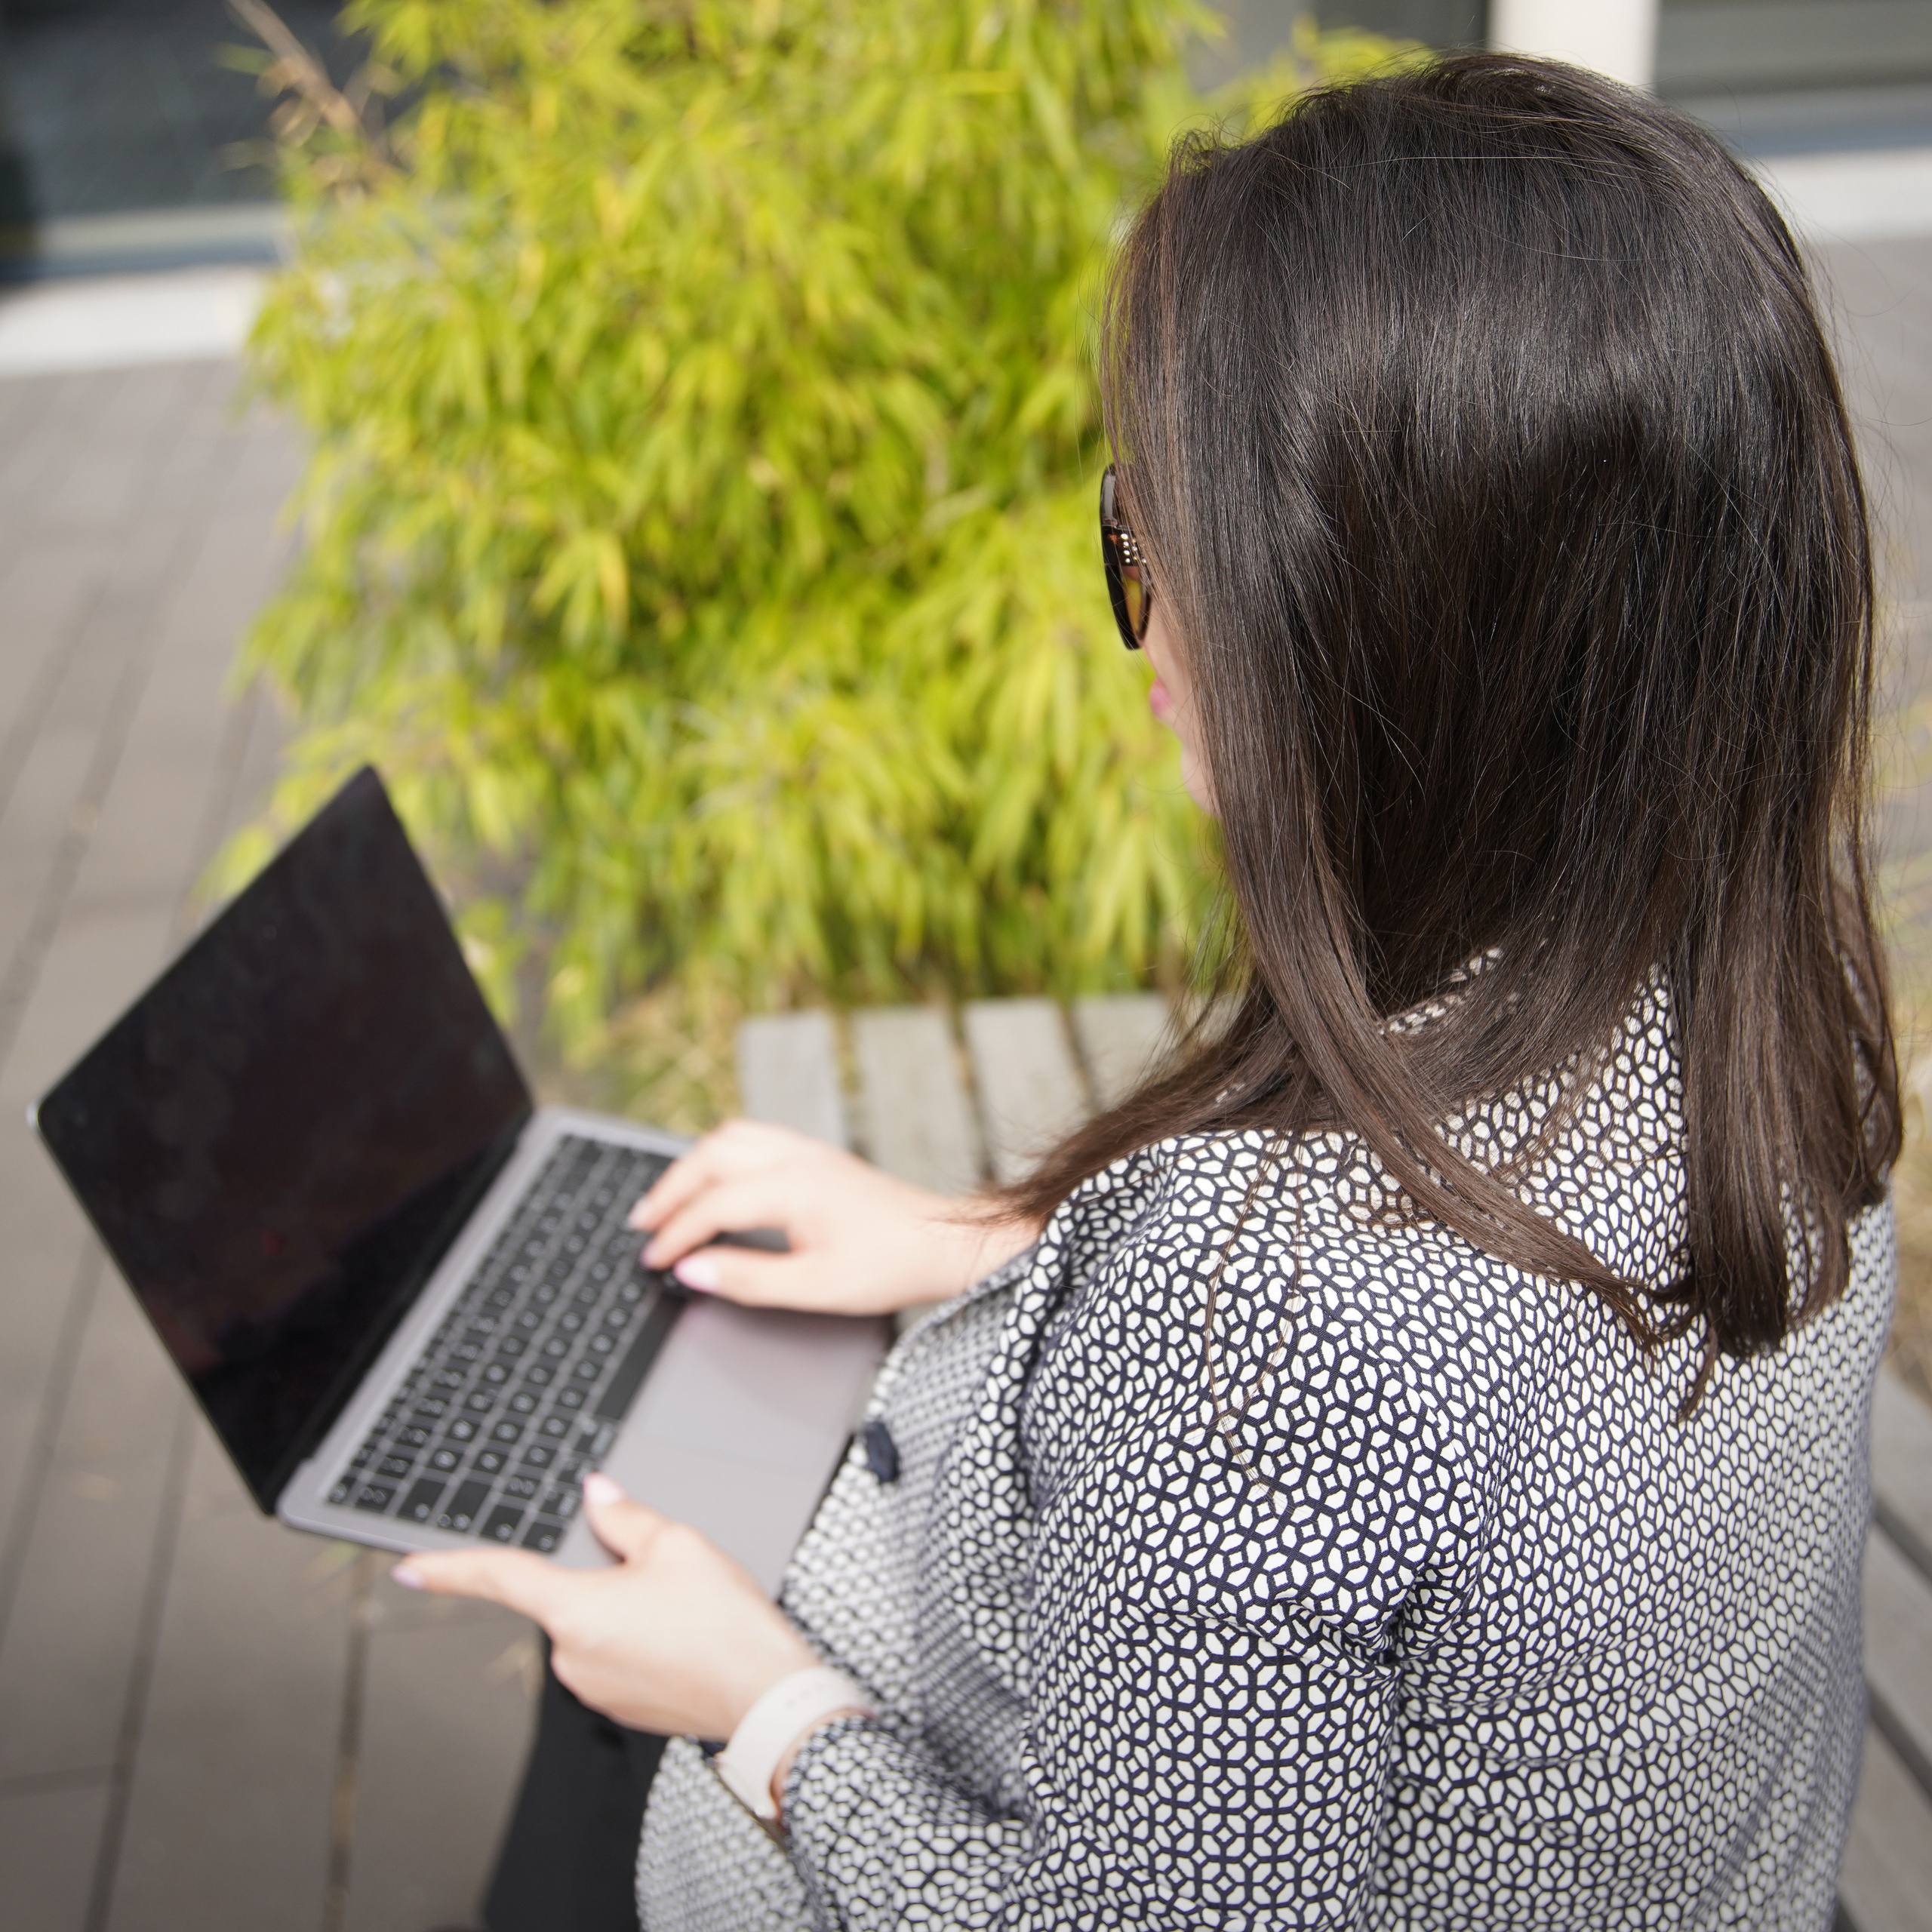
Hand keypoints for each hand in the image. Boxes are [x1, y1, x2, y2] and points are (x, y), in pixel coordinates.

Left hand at [393, 1473, 817, 1738]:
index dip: (449, 1569)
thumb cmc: (724, 1624)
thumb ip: (625, 1516)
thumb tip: (596, 1496)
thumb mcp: (677, 1545)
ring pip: (596, 1625)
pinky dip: (642, 1638)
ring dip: (628, 1608)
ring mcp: (595, 1686)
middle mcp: (573, 1656)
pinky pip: (616, 1656)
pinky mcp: (621, 1705)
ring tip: (687, 1608)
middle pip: (568, 1595)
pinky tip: (685, 1635)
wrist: (766, 1697)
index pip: (499, 1578)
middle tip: (666, 1575)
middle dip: (606, 1576)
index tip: (409, 1568)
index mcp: (574, 1610)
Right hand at [629, 1120, 1036, 1316]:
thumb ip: (747, 1278)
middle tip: (642, 1224)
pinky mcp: (818, 1156)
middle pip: (711, 1156)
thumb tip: (693, 1270)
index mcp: (793, 1187)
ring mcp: (808, 1151)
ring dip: (692, 1165)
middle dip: (670, 1190)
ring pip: (731, 1137)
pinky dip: (720, 1155)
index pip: (713, 1204)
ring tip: (668, 1199)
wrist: (941, 1243)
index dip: (675, 1234)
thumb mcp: (814, 1288)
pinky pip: (754, 1138)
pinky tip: (714, 1179)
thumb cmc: (889, 1265)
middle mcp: (796, 1157)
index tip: (652, 1261)